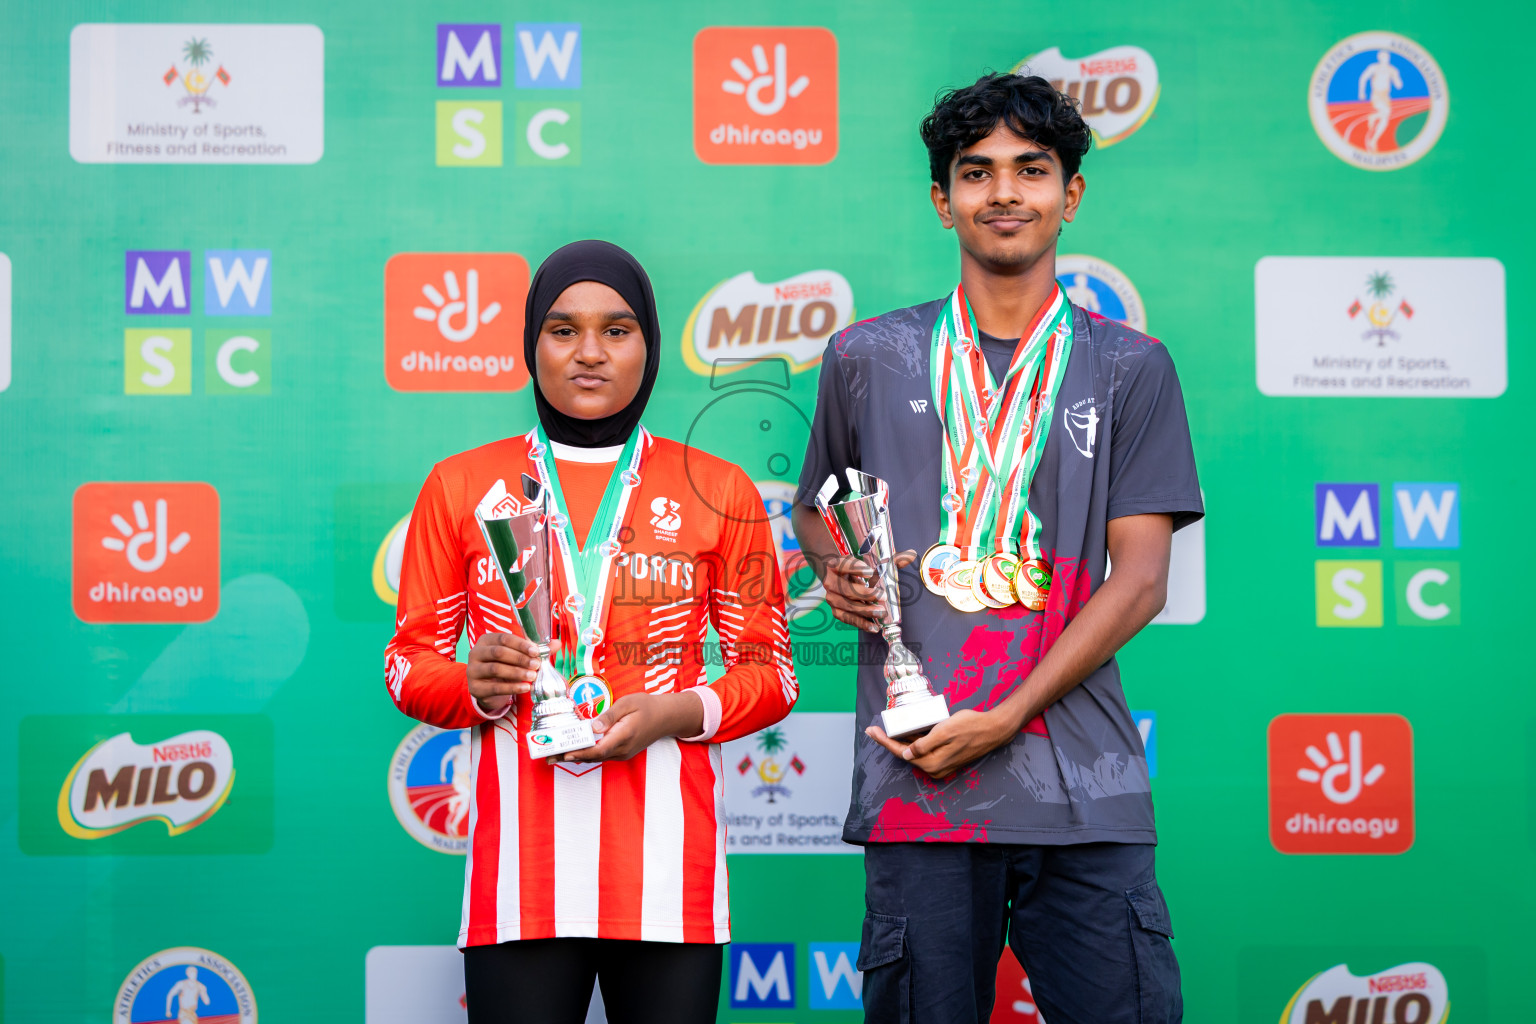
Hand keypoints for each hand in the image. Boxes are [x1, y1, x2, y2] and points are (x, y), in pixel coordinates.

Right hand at [466, 632, 539, 712]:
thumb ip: (535, 649)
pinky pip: (495, 687)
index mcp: (486, 640)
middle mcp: (476, 653)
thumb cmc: (504, 666)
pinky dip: (512, 688)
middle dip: (520, 658)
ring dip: (517, 673)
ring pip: (496, 669)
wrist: (488, 689)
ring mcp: (473, 671)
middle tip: (536, 664)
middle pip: (499, 652)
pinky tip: (525, 688)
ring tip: (533, 676)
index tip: (536, 651)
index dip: (521, 644)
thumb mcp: (516, 656)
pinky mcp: (475, 688)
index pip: (504, 638)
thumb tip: (557, 643)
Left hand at [561, 692, 703, 762]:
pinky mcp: (621, 752)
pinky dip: (586, 753)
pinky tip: (573, 750)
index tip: (564, 753)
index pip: (599, 749)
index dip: (580, 752)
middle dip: (570, 757)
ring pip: (596, 758)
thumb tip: (593, 726)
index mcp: (624, 736)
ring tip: (555, 755)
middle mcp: (622, 749)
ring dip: (576, 756)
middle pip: (593, 756)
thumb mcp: (628, 703)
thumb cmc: (646, 706)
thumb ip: (610, 716)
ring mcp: (622, 753)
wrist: (666, 717)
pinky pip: (601, 755)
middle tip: (549, 757)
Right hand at [819, 549, 916, 631]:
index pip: (843, 565)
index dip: (856, 569)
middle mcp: (831, 581)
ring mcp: (832, 598)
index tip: (870, 572)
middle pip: (847, 589)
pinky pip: (848, 619)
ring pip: (847, 606)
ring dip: (865, 610)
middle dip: (866, 594)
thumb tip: (911, 555)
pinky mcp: (837, 611)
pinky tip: (874, 626)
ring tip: (881, 612)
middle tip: (882, 596)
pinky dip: (861, 623)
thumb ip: (891, 560)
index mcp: (837, 564)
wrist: (840, 579)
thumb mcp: (870, 563)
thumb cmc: (857, 570)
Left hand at [865, 709, 1014, 779]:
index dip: (884, 742)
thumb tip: (905, 754)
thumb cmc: (970, 726)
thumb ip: (924, 744)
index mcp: (932, 763)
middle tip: (873, 730)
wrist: (993, 729)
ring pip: (914, 754)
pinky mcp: (945, 760)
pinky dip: (912, 745)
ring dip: (899, 743)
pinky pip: (924, 753)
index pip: (901, 753)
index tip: (871, 731)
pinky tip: (906, 735)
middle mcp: (935, 768)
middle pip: (905, 755)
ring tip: (885, 732)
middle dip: (888, 743)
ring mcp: (941, 766)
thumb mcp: (945, 731)